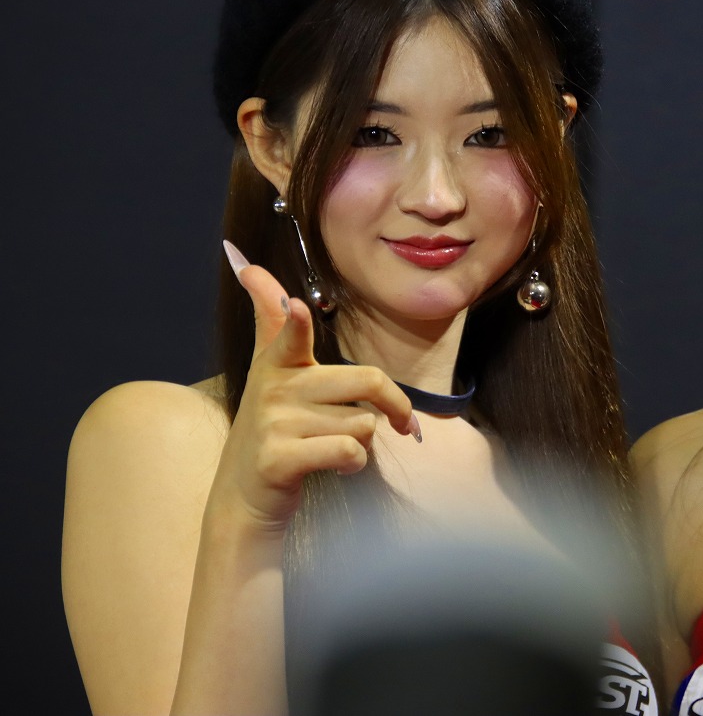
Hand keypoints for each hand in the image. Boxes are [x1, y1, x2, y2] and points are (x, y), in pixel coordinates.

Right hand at [210, 242, 420, 532]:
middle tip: (400, 421)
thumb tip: (249, 263)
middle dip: (395, 404)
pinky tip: (337, 466)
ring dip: (363, 442)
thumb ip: (271, 319)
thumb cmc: (273, 429)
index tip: (298, 308)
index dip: (297, 322)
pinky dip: (355, 463)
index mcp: (278, 362)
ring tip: (332, 446)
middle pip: (368, 381)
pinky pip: (349, 451)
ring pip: (363, 424)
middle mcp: (274, 389)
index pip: (289, 334)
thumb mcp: (270, 370)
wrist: (244, 497)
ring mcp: (274, 425)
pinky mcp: (279, 460)